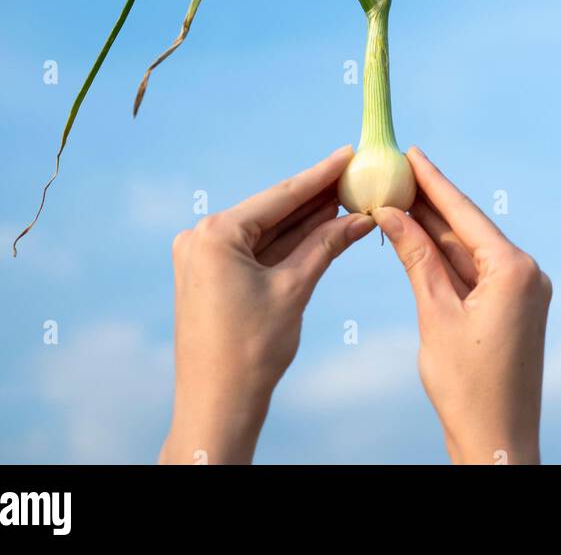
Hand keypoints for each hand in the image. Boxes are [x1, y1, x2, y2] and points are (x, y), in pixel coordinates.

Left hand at [159, 144, 375, 464]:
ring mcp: (202, 256)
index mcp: (214, 234)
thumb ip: (325, 246)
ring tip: (344, 196)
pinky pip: (254, 250)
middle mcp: (201, 237)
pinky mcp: (209, 275)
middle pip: (271, 210)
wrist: (216, 407)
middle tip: (352, 174)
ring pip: (265, 231)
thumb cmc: (251, 352)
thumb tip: (359, 218)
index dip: (319, 175)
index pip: (279, 197)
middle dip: (313, 196)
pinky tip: (319, 226)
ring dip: (303, 220)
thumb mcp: (294, 290)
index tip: (347, 153)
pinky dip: (285, 243)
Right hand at [374, 146, 550, 465]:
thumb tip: (392, 212)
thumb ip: (416, 257)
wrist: (497, 443)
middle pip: (467, 228)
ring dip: (432, 230)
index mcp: (515, 270)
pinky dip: (444, 258)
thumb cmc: (468, 387)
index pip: (464, 213)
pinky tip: (416, 239)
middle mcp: (527, 274)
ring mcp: (522, 291)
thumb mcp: (435, 314)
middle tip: (394, 172)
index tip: (411, 152)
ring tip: (396, 199)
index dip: (434, 181)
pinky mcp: (513, 308)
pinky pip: (473, 271)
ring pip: (468, 250)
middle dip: (429, 202)